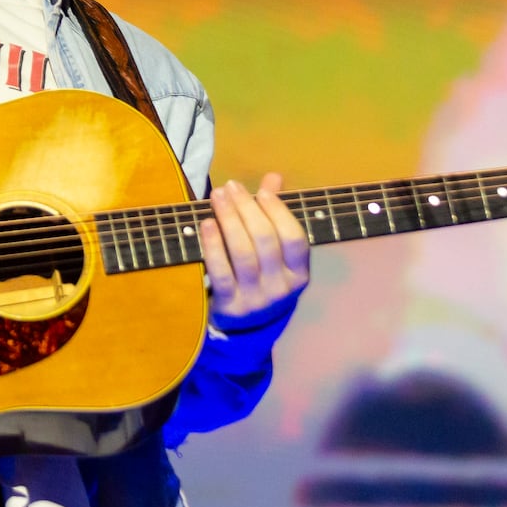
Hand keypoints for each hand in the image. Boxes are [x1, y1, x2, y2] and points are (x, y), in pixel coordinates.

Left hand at [199, 173, 309, 327]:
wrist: (245, 329)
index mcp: (298, 274)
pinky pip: (220, 271)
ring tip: (217, 197)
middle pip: (265, 240)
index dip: (279, 212)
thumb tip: (274, 177)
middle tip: (230, 187)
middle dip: (247, 208)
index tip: (262, 191)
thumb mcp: (275, 253)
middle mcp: (280, 289)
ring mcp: (255, 300)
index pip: (294, 238)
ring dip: (229, 220)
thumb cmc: (261, 277)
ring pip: (243, 253)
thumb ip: (274, 214)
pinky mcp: (229, 307)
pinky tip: (207, 224)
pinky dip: (213, 245)